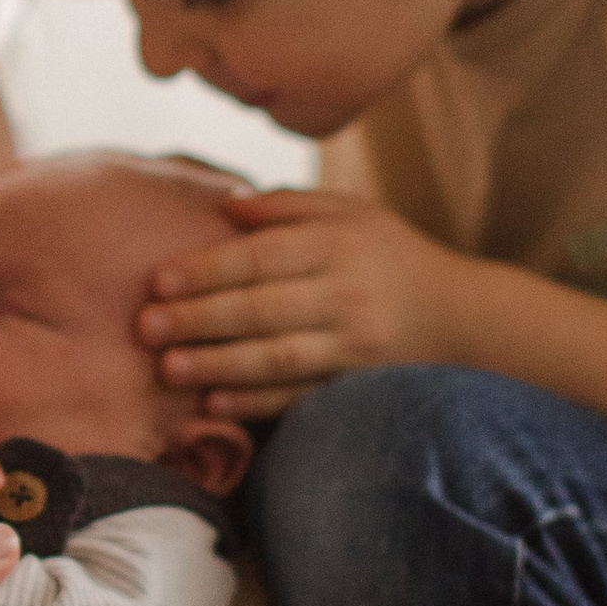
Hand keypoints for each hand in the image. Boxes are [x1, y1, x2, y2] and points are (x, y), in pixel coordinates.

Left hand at [138, 187, 482, 416]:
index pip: (261, 257)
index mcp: (338, 244)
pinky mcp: (359, 385)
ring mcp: (356, 346)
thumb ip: (287, 205)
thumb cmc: (388, 256)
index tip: (158, 281)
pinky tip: (215, 403)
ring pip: (277, 357)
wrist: (462, 318)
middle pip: (261, 308)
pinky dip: (256, 402)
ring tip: (168, 368)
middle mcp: (347, 294)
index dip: (206, 270)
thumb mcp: (350, 213)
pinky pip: (300, 396)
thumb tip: (224, 202)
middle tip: (144, 328)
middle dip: (198, 320)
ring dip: (217, 365)